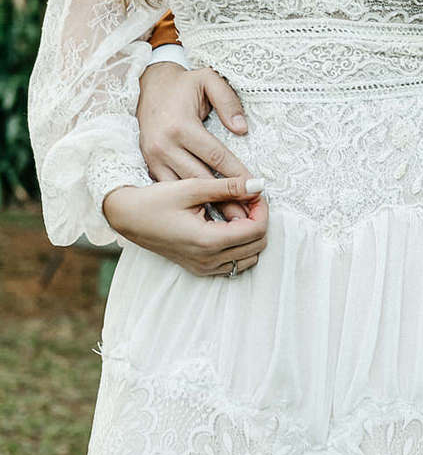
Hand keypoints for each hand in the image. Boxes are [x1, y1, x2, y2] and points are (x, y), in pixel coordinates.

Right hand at [102, 174, 268, 276]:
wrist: (127, 217)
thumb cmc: (155, 201)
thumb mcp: (191, 188)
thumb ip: (228, 187)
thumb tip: (258, 184)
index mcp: (208, 241)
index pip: (257, 229)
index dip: (262, 208)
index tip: (254, 192)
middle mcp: (209, 260)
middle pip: (257, 245)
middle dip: (259, 220)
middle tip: (247, 199)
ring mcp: (204, 268)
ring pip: (249, 257)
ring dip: (251, 234)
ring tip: (238, 211)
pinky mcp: (200, 269)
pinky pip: (234, 264)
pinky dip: (240, 246)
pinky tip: (228, 226)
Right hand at [138, 61, 251, 219]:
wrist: (145, 85)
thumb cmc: (181, 84)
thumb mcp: (207, 79)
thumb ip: (227, 101)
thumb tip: (242, 129)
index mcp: (180, 127)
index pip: (216, 156)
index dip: (237, 174)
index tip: (255, 188)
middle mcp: (163, 146)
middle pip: (201, 179)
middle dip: (225, 200)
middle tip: (247, 218)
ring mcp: (153, 159)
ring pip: (185, 189)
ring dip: (208, 207)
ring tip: (231, 224)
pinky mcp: (149, 166)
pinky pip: (172, 189)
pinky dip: (188, 204)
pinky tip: (206, 216)